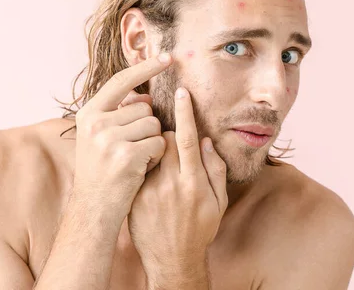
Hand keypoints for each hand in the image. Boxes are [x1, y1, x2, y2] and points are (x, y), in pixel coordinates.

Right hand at [72, 53, 171, 214]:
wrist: (94, 208)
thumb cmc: (103, 170)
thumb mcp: (101, 137)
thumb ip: (120, 114)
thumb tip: (146, 97)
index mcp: (88, 114)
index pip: (120, 81)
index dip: (145, 68)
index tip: (167, 58)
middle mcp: (95, 123)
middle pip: (145, 108)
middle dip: (147, 127)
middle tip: (130, 149)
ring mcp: (109, 139)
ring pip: (154, 125)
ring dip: (153, 142)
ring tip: (134, 160)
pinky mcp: (126, 155)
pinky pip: (158, 144)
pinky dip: (156, 156)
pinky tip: (140, 169)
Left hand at [128, 86, 227, 282]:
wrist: (171, 261)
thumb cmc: (200, 230)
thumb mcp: (219, 203)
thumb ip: (215, 170)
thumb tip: (205, 141)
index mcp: (193, 182)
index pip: (186, 137)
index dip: (183, 112)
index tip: (181, 91)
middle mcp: (169, 184)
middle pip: (163, 139)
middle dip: (167, 133)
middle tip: (172, 145)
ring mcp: (148, 190)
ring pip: (148, 150)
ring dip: (154, 147)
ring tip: (160, 160)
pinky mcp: (134, 196)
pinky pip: (137, 166)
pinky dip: (143, 161)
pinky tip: (148, 172)